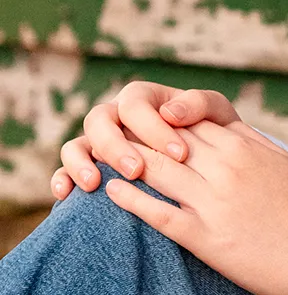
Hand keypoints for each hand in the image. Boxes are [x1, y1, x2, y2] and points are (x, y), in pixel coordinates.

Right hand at [52, 82, 240, 200]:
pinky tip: (67, 195)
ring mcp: (100, 143)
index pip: (136, 104)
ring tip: (94, 183)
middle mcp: (117, 117)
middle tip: (137, 170)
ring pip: (76, 144)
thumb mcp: (219, 117)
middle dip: (115, 145)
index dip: (153, 127)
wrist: (218, 170)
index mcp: (145, 99)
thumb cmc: (219, 137)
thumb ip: (201, 104)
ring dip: (81, 161)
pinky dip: (62, 179)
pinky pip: (65, 171)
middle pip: (99, 120)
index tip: (180, 154)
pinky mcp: (90, 168)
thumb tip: (170, 112)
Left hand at [103, 120, 287, 294]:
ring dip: (121, 161)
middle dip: (130, 133)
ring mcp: (214, 201)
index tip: (134, 118)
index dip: (155, 117)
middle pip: (163, 139)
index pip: (186, 119)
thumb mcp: (281, 162)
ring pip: (153, 170)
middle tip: (103, 133)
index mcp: (243, 145)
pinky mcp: (207, 237)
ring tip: (100, 160)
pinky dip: (129, 200)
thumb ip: (249, 141)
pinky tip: (112, 192)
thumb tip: (220, 128)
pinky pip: (157, 213)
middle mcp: (225, 166)